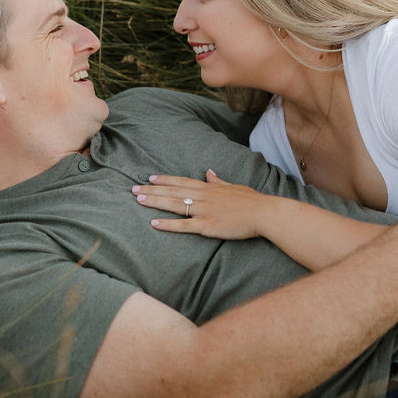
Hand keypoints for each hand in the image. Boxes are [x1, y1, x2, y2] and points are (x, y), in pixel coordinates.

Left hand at [132, 170, 268, 239]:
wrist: (264, 213)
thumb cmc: (251, 201)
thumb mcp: (234, 186)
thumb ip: (218, 181)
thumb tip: (208, 172)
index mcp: (209, 188)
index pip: (181, 181)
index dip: (164, 180)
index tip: (149, 178)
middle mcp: (203, 197)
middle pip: (173, 191)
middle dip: (152, 190)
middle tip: (133, 189)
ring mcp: (204, 211)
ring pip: (174, 205)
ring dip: (155, 202)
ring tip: (139, 200)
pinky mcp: (207, 225)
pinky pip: (184, 225)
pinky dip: (168, 224)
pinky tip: (154, 223)